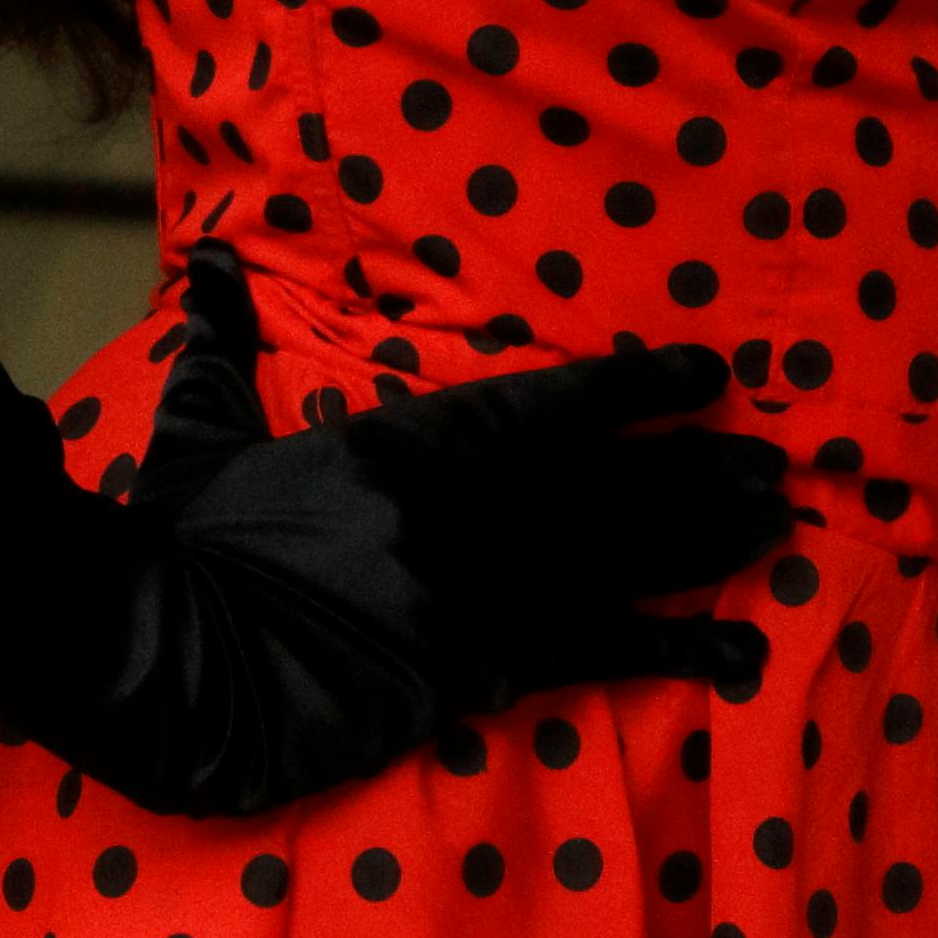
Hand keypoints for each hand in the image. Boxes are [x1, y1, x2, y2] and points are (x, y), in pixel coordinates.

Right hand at [92, 238, 795, 812]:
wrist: (159, 656)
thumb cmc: (181, 545)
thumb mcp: (204, 430)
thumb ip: (223, 346)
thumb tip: (207, 265)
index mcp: (407, 440)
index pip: (552, 401)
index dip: (639, 388)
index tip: (708, 376)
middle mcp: (462, 507)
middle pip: (609, 482)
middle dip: (697, 473)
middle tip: (778, 467)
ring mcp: (476, 590)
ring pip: (619, 559)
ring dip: (703, 543)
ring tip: (777, 527)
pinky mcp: (474, 672)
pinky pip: (592, 658)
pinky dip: (669, 654)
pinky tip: (733, 656)